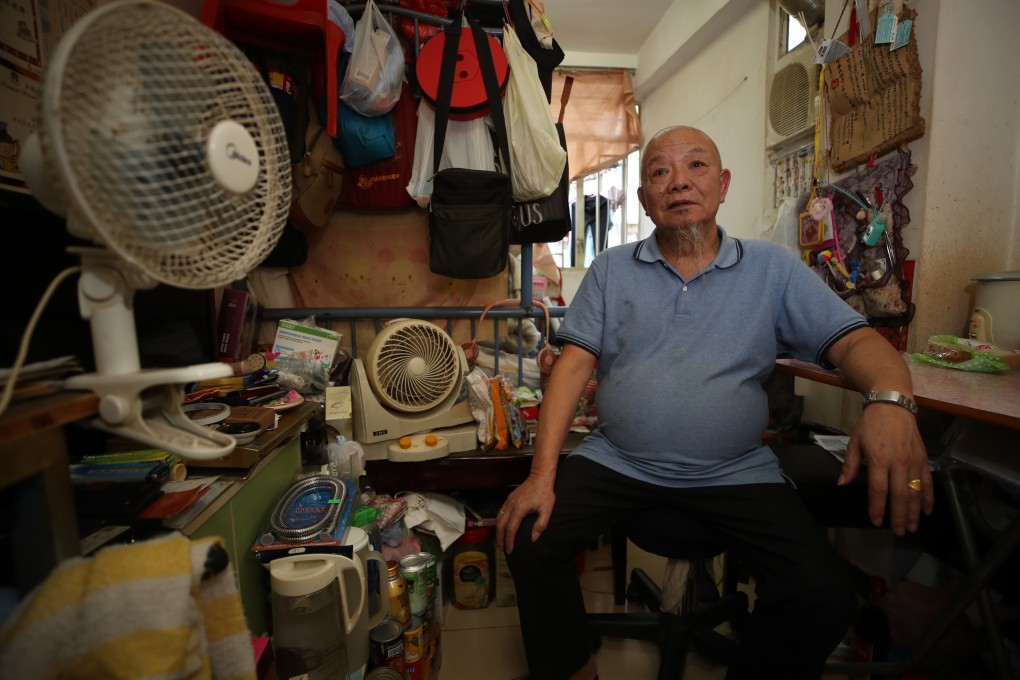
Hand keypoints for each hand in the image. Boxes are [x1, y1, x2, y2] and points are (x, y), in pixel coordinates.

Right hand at [495, 471, 555, 554]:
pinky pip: (501, 512)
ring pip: (498, 518)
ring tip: (501, 541)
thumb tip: (533, 538)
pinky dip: (499, 522)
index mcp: (520, 509)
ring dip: (498, 531)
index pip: (511, 529)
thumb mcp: (547, 510)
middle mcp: (511, 505)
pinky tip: (502, 527)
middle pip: (500, 525)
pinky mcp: (509, 498)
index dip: (509, 541)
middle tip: (502, 549)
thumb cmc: (544, 493)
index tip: (510, 550)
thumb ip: (541, 525)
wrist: (540, 477)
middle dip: (500, 538)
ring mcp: (508, 501)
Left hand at [839, 404, 933, 535]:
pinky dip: (928, 496)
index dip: (877, 508)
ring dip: (915, 511)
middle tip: (900, 532)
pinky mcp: (923, 457)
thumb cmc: (870, 424)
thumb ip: (850, 465)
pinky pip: (927, 481)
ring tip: (913, 527)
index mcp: (878, 459)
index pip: (878, 490)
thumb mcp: (854, 441)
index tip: (876, 521)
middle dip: (900, 516)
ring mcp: (913, 460)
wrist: (892, 404)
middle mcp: (898, 462)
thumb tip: (842, 483)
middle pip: (900, 495)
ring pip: (915, 491)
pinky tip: (927, 510)